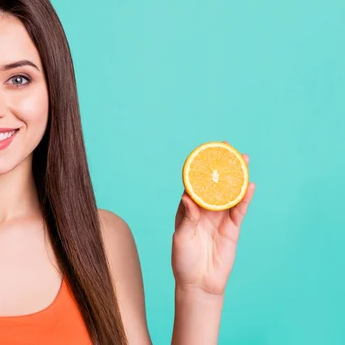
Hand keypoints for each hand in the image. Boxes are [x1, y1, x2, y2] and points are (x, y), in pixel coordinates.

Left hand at [171, 146, 255, 296]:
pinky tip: (249, 185)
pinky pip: (239, 210)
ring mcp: (219, 218)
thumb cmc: (184, 261)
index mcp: (188, 209)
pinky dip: (245, 198)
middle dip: (221, 166)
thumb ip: (187, 218)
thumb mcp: (181, 238)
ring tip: (244, 159)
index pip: (194, 184)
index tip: (205, 152)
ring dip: (236, 177)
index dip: (200, 168)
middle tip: (228, 148)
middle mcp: (204, 210)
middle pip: (215, 184)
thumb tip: (187, 198)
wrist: (199, 284)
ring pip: (230, 193)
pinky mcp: (232, 229)